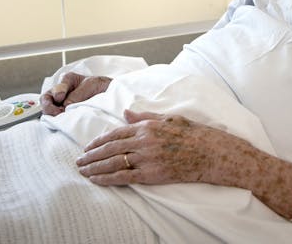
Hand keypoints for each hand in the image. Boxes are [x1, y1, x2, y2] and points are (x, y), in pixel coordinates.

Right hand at [40, 72, 111, 115]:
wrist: (112, 95)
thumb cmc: (102, 86)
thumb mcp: (92, 85)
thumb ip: (78, 94)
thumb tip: (65, 105)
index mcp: (67, 81)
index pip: (56, 87)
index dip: (57, 93)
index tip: (61, 98)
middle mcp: (62, 92)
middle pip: (46, 100)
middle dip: (49, 107)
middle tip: (58, 113)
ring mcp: (62, 104)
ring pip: (49, 111)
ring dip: (52, 115)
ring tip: (61, 119)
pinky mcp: (65, 115)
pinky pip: (56, 119)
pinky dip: (57, 121)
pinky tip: (62, 123)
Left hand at [76, 109, 246, 185]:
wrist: (213, 153)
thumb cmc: (195, 134)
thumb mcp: (170, 118)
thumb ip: (146, 116)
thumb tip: (126, 112)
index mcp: (148, 125)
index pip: (116, 133)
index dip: (99, 140)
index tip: (88, 146)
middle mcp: (145, 140)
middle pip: (110, 148)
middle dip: (91, 155)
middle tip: (78, 161)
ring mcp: (148, 158)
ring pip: (113, 162)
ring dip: (95, 167)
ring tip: (83, 171)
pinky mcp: (153, 174)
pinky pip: (125, 177)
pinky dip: (108, 178)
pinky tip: (97, 180)